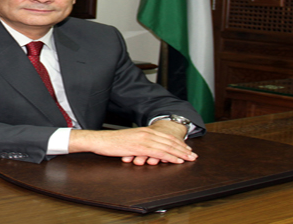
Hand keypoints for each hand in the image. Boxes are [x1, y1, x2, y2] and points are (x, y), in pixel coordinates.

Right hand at [68, 120, 197, 165]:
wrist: (100, 141)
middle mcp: (146, 133)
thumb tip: (147, 150)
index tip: (187, 148)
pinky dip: (170, 157)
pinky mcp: (140, 147)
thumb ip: (140, 144)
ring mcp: (144, 139)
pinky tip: (177, 161)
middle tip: (193, 155)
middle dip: (183, 148)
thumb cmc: (112, 143)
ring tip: (189, 158)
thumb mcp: (128, 141)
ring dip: (180, 153)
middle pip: (169, 141)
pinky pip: (159, 152)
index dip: (178, 143)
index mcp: (144, 131)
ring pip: (167, 146)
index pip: (165, 136)